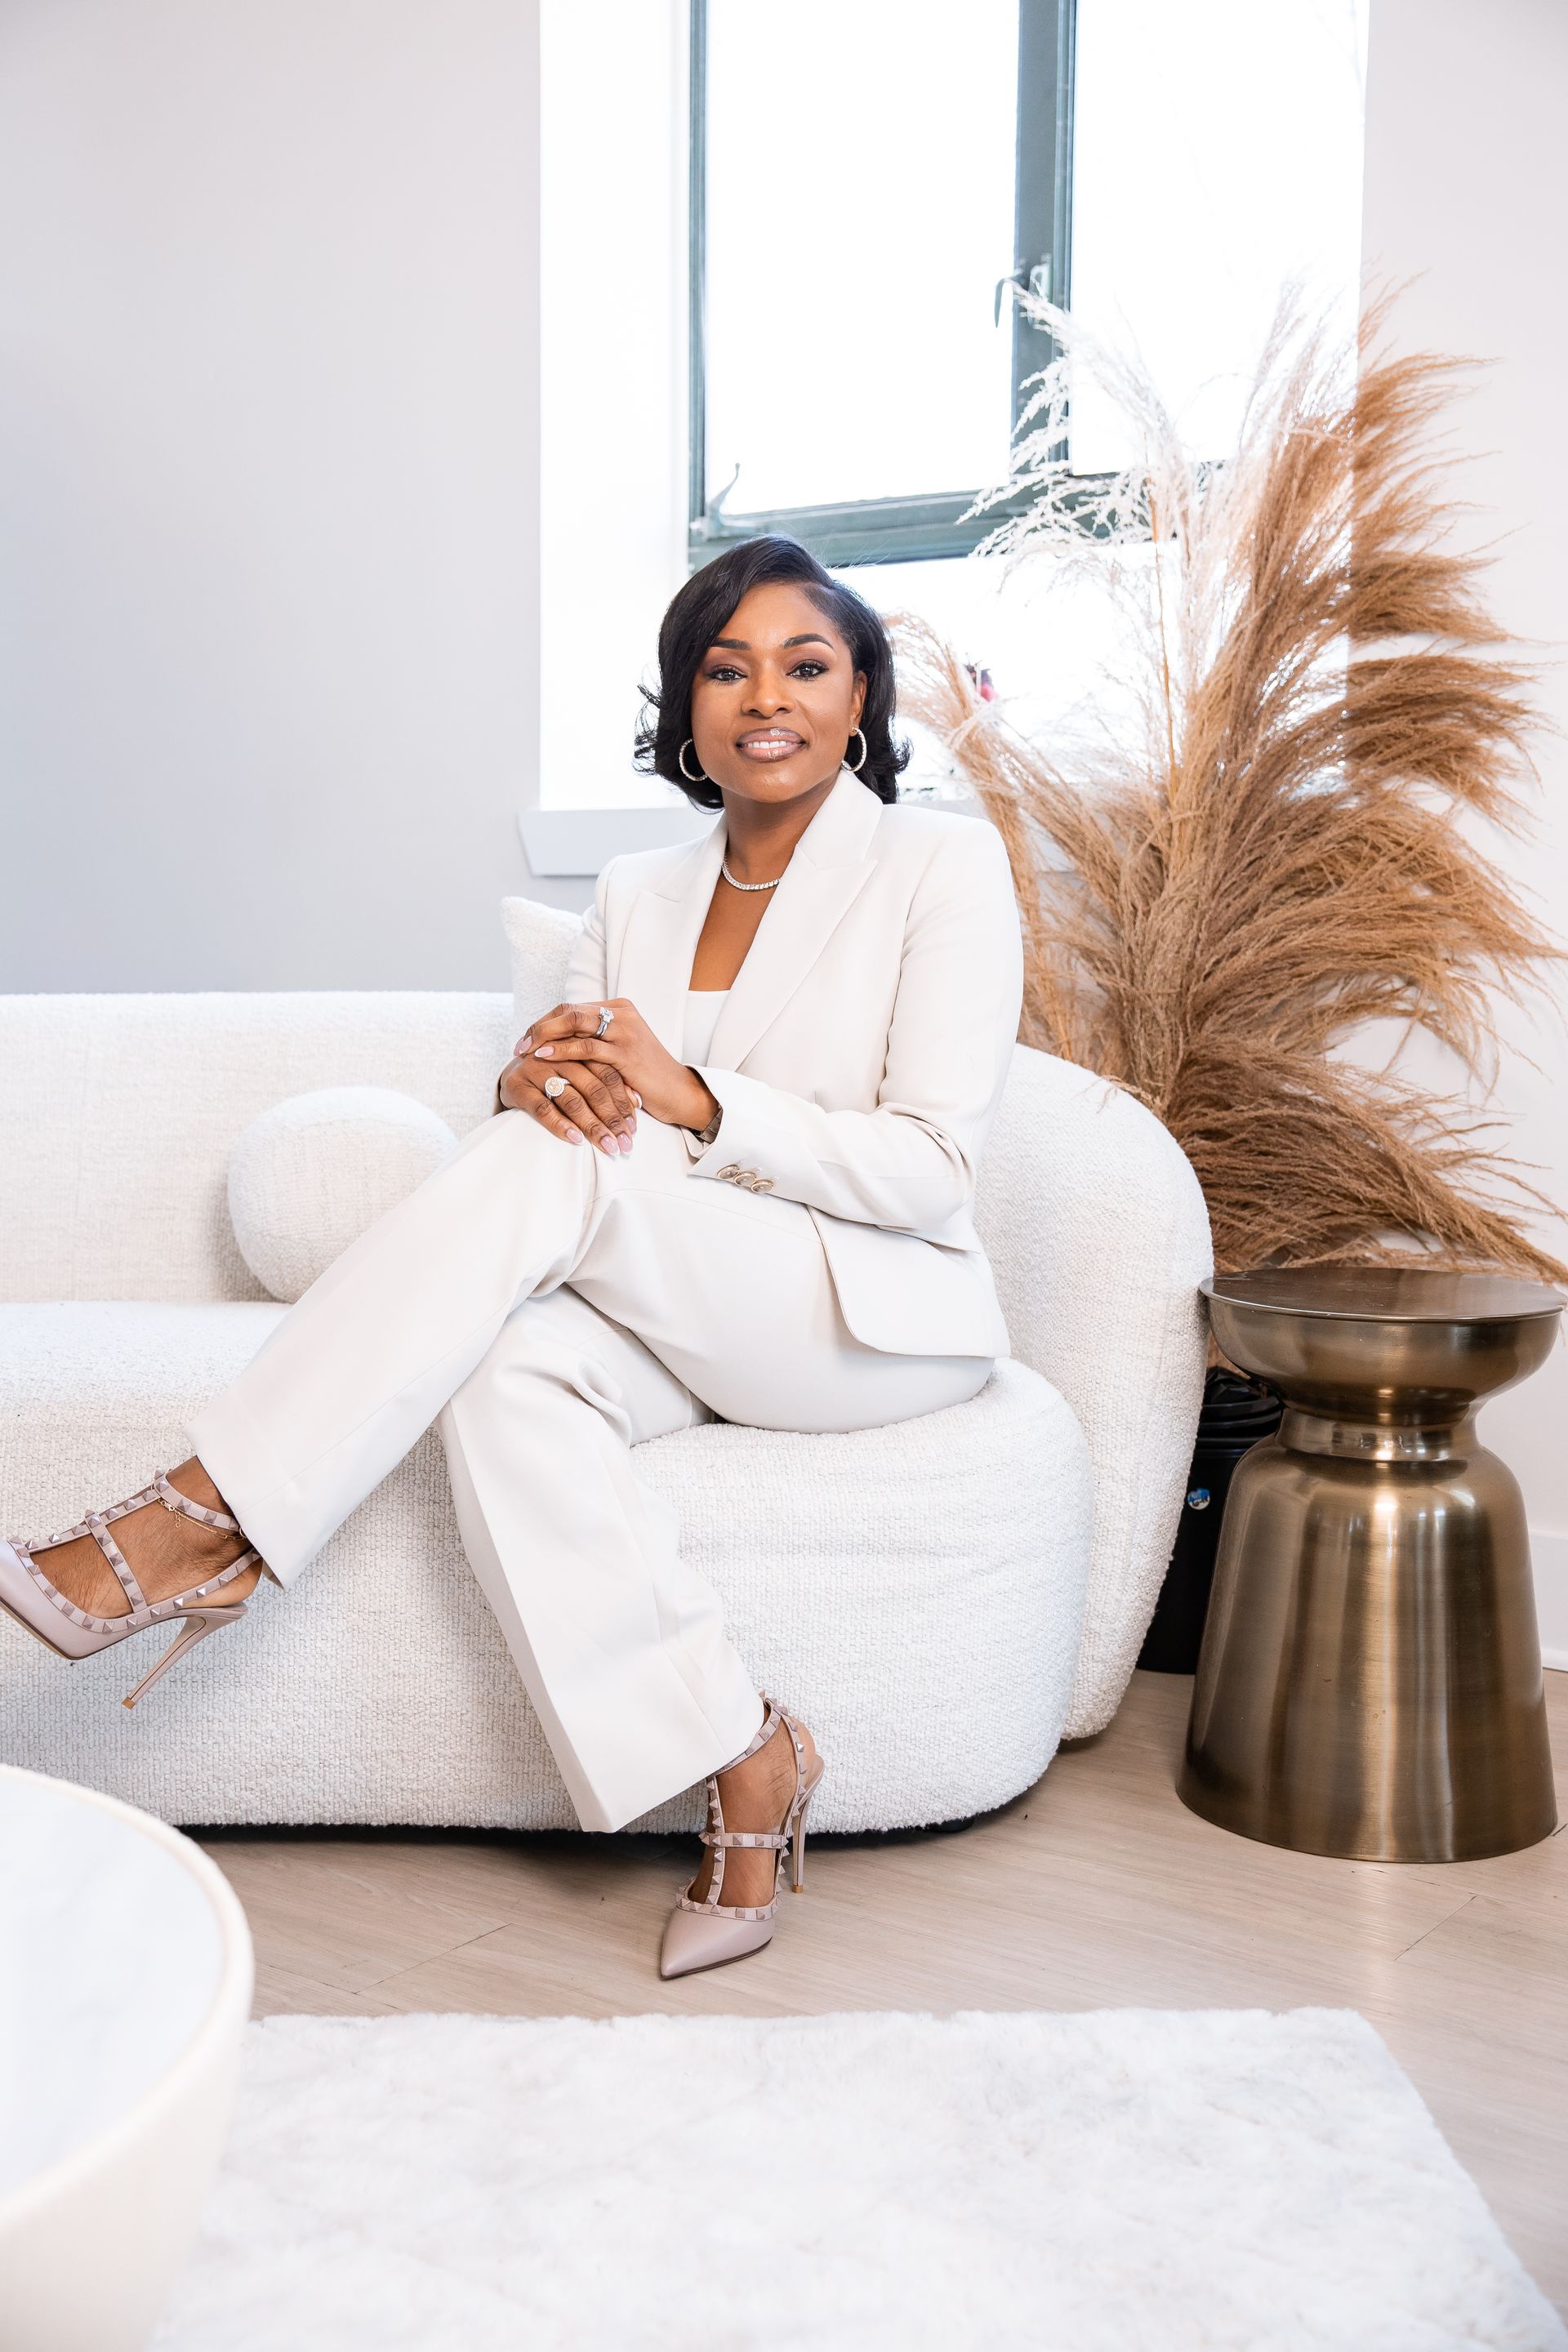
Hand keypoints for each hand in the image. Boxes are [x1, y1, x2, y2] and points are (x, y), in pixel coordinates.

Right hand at [497, 1015, 640, 1155]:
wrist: (511, 1074)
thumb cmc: (556, 1076)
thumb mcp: (581, 1073)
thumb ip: (605, 1081)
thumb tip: (639, 1100)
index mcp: (578, 1047)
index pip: (607, 1074)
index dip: (623, 1101)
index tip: (634, 1127)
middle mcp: (557, 1055)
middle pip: (593, 1088)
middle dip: (612, 1118)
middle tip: (625, 1143)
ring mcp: (536, 1069)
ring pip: (571, 1100)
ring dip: (593, 1126)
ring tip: (608, 1146)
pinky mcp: (517, 1086)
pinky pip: (542, 1108)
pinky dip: (560, 1125)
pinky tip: (576, 1140)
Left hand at [523, 998, 717, 1133]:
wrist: (677, 1092)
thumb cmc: (644, 1076)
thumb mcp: (617, 1051)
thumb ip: (594, 1041)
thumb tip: (556, 1042)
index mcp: (619, 1008)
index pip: (571, 1008)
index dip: (545, 1023)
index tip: (526, 1040)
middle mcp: (622, 1013)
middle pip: (569, 1011)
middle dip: (540, 1027)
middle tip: (519, 1045)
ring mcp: (626, 1031)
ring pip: (575, 1022)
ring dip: (545, 1036)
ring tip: (525, 1051)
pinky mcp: (626, 1052)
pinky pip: (586, 1047)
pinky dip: (561, 1050)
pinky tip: (543, 1057)